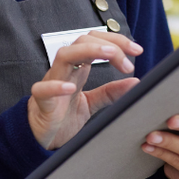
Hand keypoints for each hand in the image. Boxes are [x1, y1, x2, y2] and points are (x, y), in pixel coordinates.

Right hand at [28, 31, 140, 149]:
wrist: (41, 137)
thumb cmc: (62, 116)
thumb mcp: (92, 102)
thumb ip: (110, 92)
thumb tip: (135, 81)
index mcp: (77, 68)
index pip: (95, 41)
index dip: (116, 41)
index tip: (137, 50)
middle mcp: (65, 70)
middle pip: (81, 41)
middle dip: (107, 44)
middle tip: (128, 61)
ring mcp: (51, 83)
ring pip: (63, 56)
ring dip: (87, 51)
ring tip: (109, 54)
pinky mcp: (41, 102)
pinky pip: (43, 89)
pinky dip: (55, 86)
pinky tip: (70, 88)